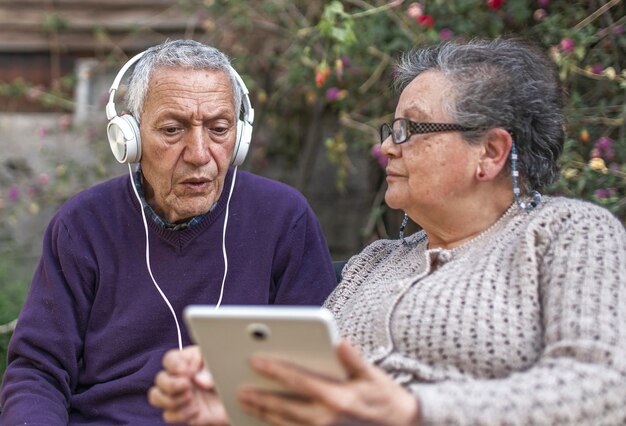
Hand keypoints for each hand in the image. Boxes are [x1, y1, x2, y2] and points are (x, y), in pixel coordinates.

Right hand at [148, 345, 229, 425]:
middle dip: (171, 384)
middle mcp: (179, 378)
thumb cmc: (230, 375)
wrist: (241, 399)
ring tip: (191, 397)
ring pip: (156, 397)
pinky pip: (169, 415)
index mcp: (188, 361)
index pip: (169, 359)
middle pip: (159, 379)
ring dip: (171, 399)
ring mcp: (179, 396)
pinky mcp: (182, 413)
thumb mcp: (223, 365)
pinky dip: (181, 414)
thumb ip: (210, 369)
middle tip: (187, 386)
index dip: (173, 365)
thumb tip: (199, 380)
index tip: (185, 371)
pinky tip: (196, 410)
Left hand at [237, 339, 419, 425]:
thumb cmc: (385, 398)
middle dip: (260, 398)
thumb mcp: (374, 376)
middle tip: (237, 389)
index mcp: (337, 397)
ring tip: (244, 404)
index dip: (276, 370)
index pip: (299, 381)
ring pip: (285, 424)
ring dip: (263, 414)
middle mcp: (327, 418)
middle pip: (285, 407)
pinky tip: (262, 421)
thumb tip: (340, 342)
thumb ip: (353, 360)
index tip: (256, 360)